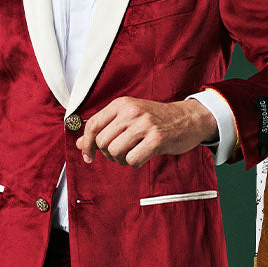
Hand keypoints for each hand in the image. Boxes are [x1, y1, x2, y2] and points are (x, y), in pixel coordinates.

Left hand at [76, 97, 217, 167]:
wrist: (187, 119)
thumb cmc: (155, 120)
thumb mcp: (128, 118)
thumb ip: (104, 130)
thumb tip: (80, 145)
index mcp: (121, 104)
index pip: (93, 125)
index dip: (86, 144)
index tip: (88, 156)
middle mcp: (131, 111)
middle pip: (102, 142)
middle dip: (108, 154)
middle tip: (120, 153)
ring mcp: (145, 124)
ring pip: (115, 151)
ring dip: (121, 159)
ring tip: (132, 154)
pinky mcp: (157, 139)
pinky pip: (132, 160)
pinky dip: (134, 163)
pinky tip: (143, 156)